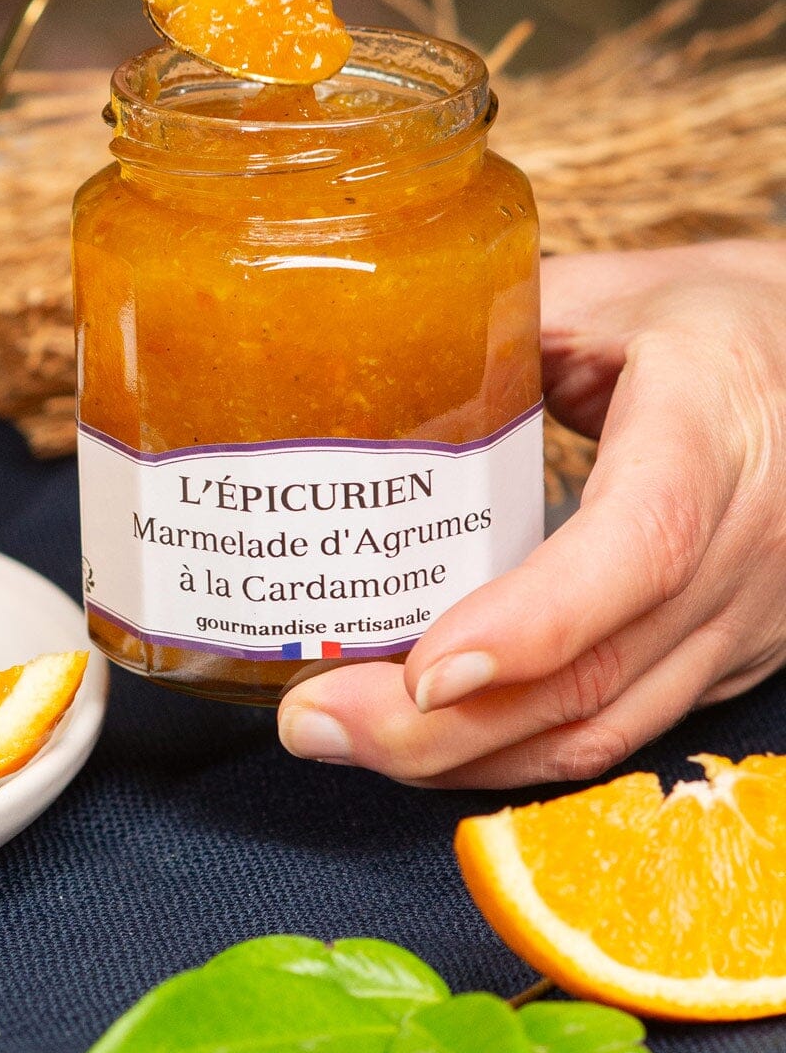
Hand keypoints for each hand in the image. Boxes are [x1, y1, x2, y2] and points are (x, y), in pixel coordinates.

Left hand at [276, 241, 785, 787]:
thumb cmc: (701, 320)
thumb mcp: (604, 294)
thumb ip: (486, 325)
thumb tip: (347, 346)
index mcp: (710, 430)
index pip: (639, 545)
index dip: (532, 622)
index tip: (425, 671)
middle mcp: (743, 545)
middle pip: (597, 673)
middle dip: (440, 725)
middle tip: (310, 721)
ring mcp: (740, 619)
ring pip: (602, 727)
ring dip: (461, 759)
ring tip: (334, 738)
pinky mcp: (723, 658)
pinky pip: (615, 730)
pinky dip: (510, 751)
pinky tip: (421, 741)